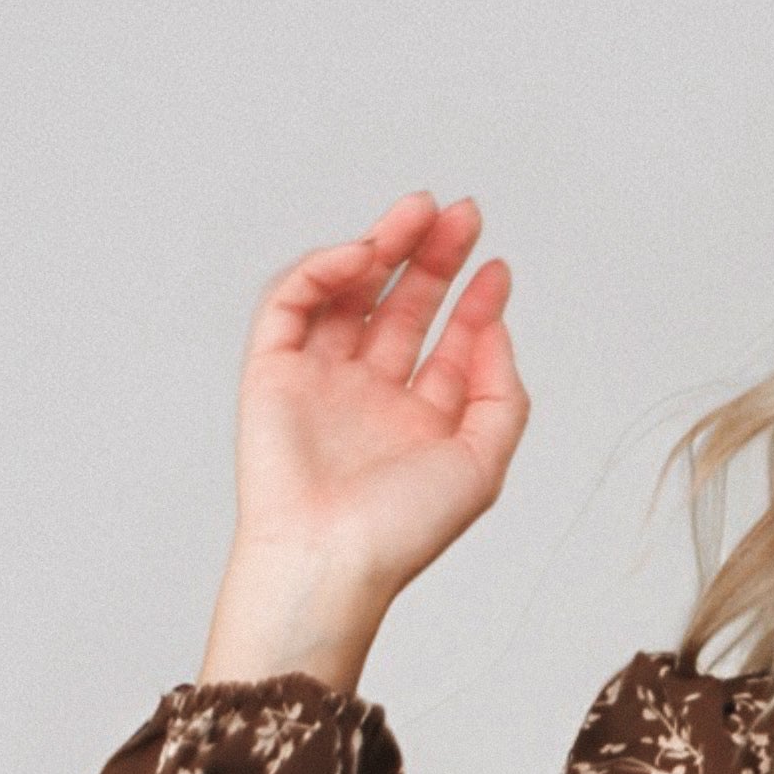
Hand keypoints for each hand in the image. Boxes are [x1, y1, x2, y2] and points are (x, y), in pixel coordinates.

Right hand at [199, 190, 530, 690]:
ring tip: (418, 215)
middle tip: (461, 215)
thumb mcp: (482, 463)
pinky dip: (325, 270)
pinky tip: (363, 255)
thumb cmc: (400, 531)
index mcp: (420, 423)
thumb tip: (496, 329)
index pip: (449, 345)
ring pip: (352, 294)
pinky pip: (295, 302)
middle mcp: (371, 396)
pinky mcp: (272, 368)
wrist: (328, 558)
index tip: (496, 264)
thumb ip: (501, 394)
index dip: (474, 301)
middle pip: (403, 307)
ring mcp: (321, 379)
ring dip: (384, 247)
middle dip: (432, 257)